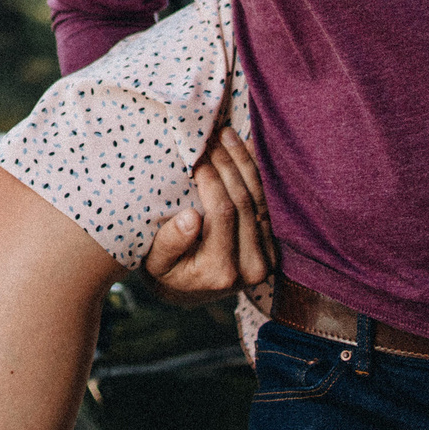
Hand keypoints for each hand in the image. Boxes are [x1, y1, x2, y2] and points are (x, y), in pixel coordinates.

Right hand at [139, 128, 275, 307]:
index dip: (212, 179)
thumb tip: (190, 218)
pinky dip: (257, 175)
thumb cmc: (165, 273)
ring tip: (227, 135)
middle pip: (245, 203)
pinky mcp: (274, 248)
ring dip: (245, 164)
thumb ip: (170, 243)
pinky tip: (247, 148)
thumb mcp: (154, 263)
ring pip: (261, 201)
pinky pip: (269, 205)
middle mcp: (251, 268)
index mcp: (221, 272)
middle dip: (228, 165)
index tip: (196, 154)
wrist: (190, 293)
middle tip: (212, 136)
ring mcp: (268, 259)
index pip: (223, 213)